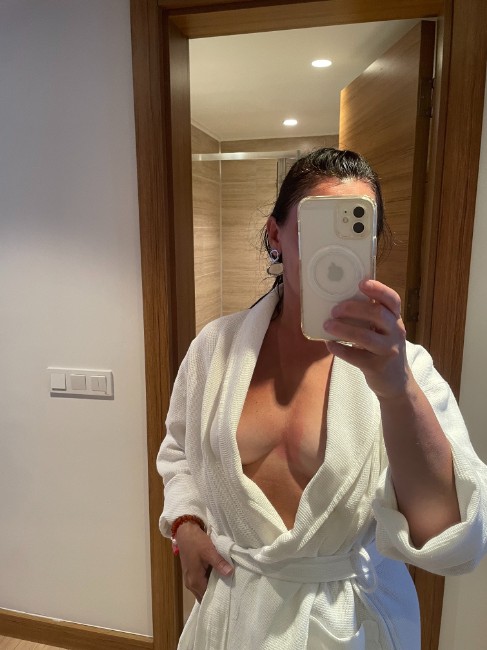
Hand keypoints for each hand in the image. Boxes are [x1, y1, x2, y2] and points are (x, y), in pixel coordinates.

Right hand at [176, 522, 233, 601]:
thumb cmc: (195, 541)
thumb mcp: (209, 551)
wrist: (184, 531)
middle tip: (231, 591)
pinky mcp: (191, 572)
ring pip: (203, 588)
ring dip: (213, 586)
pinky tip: (219, 576)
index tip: (231, 596)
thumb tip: (230, 573)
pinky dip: (209, 581)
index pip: (207, 597)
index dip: (218, 597)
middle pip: (205, 595)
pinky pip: (202, 582)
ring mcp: (190, 578)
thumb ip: (219, 563)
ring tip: (227, 584)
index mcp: (194, 581)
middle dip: (216, 593)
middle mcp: (190, 584)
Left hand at [323, 279, 411, 399]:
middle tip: (334, 309)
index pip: (392, 300)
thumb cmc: (382, 349)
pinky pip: (356, 357)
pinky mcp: (378, 367)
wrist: (395, 382)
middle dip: (353, 309)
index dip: (378, 289)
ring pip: (366, 337)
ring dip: (344, 329)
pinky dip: (340, 350)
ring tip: (327, 325)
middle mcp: (396, 332)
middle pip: (377, 314)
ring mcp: (388, 350)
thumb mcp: (383, 330)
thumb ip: (370, 317)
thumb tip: (339, 300)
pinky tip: (329, 344)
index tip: (361, 282)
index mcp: (395, 319)